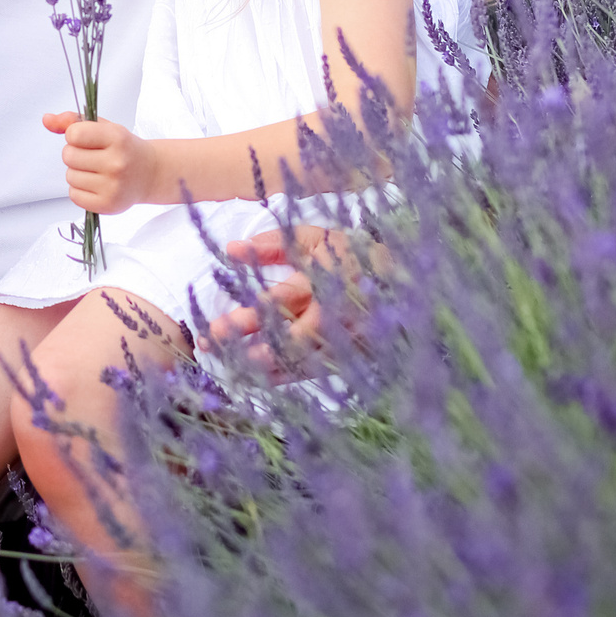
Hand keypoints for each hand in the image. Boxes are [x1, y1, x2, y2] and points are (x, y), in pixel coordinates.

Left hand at [41, 112, 162, 213]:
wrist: (150, 173)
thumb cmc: (123, 148)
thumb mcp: (104, 127)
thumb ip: (73, 121)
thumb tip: (46, 119)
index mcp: (117, 138)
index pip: (74, 134)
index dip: (74, 135)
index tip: (86, 138)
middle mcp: (117, 162)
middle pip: (68, 156)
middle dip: (74, 154)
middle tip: (92, 156)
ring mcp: (113, 186)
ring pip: (70, 176)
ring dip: (77, 172)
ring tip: (96, 171)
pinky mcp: (108, 204)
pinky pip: (74, 195)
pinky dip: (79, 190)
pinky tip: (95, 184)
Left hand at [207, 227, 377, 377]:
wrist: (405, 281)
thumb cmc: (352, 255)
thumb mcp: (316, 238)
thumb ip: (274, 243)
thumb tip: (231, 250)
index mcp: (322, 280)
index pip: (281, 302)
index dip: (248, 316)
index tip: (214, 327)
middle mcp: (332, 314)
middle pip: (284, 336)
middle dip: (246, 344)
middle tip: (210, 347)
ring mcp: (341, 340)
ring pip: (296, 360)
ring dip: (259, 365)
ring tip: (227, 365)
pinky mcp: (349, 357)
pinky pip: (312, 373)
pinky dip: (283, 378)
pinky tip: (255, 378)